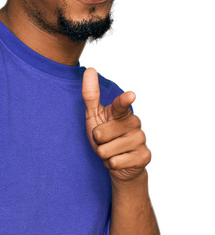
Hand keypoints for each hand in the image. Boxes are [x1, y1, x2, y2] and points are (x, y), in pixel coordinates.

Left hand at [82, 68, 150, 182]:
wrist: (120, 162)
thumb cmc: (106, 136)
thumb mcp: (95, 116)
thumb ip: (91, 95)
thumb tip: (90, 69)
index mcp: (122, 112)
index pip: (121, 105)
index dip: (124, 100)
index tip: (130, 95)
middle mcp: (134, 123)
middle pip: (100, 134)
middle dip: (97, 142)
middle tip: (106, 142)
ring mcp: (141, 140)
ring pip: (106, 150)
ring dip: (104, 154)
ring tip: (113, 151)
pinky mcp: (144, 157)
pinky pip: (114, 162)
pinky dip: (111, 165)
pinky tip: (119, 161)